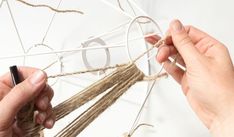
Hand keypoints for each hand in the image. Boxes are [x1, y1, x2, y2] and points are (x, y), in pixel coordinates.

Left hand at [0, 67, 54, 136]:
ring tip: (42, 118)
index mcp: (1, 91)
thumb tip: (39, 76)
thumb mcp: (2, 115)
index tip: (42, 83)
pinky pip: (45, 113)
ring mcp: (23, 110)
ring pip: (43, 99)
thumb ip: (20, 94)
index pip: (21, 73)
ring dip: (47, 108)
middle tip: (41, 104)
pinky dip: (49, 117)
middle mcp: (13, 98)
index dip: (34, 75)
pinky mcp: (30, 121)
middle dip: (43, 94)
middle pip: (36, 85)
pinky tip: (45, 123)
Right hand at [146, 20, 233, 136]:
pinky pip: (176, 69)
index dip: (175, 34)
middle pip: (181, 45)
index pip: (189, 33)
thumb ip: (184, 43)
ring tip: (159, 57)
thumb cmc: (218, 89)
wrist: (220, 114)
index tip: (163, 38)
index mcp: (210, 47)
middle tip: (159, 50)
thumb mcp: (198, 61)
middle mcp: (202, 57)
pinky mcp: (188, 79)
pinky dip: (169, 66)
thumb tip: (175, 25)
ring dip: (166, 55)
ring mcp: (195, 68)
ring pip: (177, 56)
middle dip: (168, 46)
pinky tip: (164, 64)